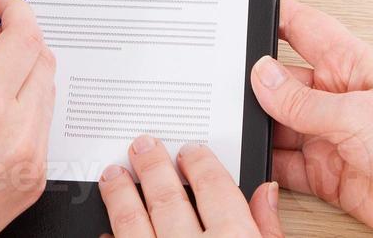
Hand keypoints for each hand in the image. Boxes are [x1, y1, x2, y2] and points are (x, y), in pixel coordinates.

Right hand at [0, 0, 55, 236]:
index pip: (24, 37)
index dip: (14, 9)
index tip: (0, 1)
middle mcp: (17, 136)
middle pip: (41, 60)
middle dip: (19, 39)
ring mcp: (31, 160)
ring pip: (45, 92)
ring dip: (21, 73)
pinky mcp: (35, 178)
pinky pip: (41, 126)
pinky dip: (22, 108)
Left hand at [98, 135, 281, 236]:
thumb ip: (267, 229)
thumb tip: (265, 193)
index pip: (214, 188)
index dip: (199, 163)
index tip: (190, 151)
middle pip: (167, 198)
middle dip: (153, 166)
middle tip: (143, 145)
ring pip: (131, 222)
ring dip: (120, 194)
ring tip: (113, 174)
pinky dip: (109, 235)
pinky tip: (105, 225)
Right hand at [249, 0, 372, 237]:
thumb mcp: (356, 115)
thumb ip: (302, 101)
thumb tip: (261, 76)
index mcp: (350, 63)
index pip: (302, 27)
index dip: (272, 15)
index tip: (237, 12)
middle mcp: (337, 97)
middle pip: (282, 80)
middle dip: (253, 82)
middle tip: (222, 85)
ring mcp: (332, 136)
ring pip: (279, 124)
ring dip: (258, 127)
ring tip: (234, 126)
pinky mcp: (329, 174)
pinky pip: (286, 165)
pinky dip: (267, 164)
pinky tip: (252, 160)